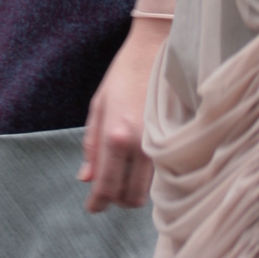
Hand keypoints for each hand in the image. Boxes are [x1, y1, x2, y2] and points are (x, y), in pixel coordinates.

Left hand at [79, 14, 168, 211]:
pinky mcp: (172, 141)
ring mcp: (159, 144)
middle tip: (107, 191)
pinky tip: (138, 167)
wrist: (155, 49)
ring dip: (131, 191)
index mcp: (115, 136)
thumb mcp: (98, 106)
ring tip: (121, 177)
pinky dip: (147, 179)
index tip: (92, 208)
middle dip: (116, 200)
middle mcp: (138, 145)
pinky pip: (159, 175)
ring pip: (146, 191)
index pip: (105, 185)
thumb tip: (86, 178)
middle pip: (128, 196)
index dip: (97, 203)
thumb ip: (91, 145)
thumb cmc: (122, 74)